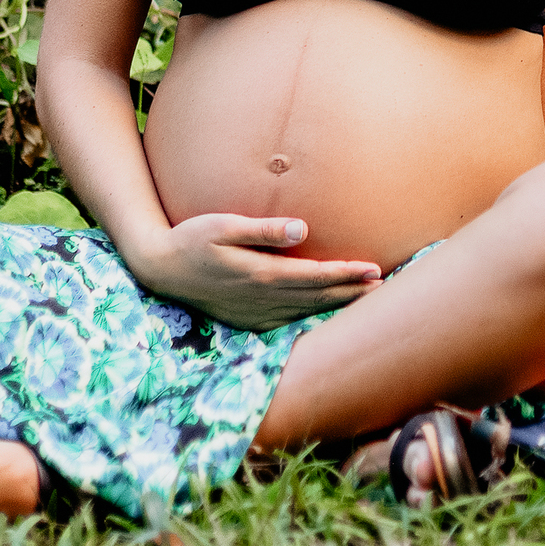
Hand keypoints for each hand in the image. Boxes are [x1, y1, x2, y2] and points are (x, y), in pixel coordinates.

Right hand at [134, 214, 382, 330]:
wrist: (161, 269)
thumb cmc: (192, 238)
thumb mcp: (224, 226)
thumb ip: (264, 229)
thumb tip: (302, 229)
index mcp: (261, 274)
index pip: (315, 276)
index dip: (346, 273)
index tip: (373, 269)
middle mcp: (263, 299)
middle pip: (317, 297)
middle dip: (351, 291)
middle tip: (383, 284)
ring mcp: (256, 313)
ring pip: (306, 310)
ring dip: (336, 303)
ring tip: (364, 296)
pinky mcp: (249, 319)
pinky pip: (289, 319)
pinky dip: (312, 314)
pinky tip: (324, 310)